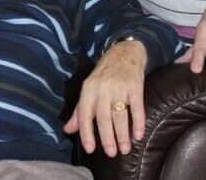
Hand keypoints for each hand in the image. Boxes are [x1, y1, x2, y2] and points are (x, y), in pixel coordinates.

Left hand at [63, 39, 146, 156]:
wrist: (125, 52)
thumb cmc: (105, 74)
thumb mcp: (89, 89)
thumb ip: (79, 111)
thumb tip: (67, 130)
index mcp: (88, 89)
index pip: (84, 114)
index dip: (86, 132)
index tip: (90, 149)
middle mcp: (102, 88)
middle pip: (103, 117)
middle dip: (107, 137)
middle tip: (111, 153)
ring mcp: (119, 87)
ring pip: (120, 115)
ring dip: (123, 134)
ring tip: (125, 149)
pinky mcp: (135, 86)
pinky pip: (137, 107)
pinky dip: (138, 122)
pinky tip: (138, 135)